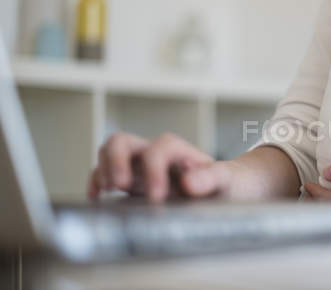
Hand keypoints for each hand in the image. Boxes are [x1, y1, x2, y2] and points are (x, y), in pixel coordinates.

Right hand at [88, 132, 262, 201]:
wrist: (226, 189)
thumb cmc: (225, 183)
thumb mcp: (226, 180)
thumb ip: (211, 178)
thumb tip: (187, 183)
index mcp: (178, 150)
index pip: (159, 149)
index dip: (154, 170)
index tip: (157, 197)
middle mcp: (154, 154)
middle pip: (123, 140)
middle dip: (116, 160)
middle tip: (119, 185)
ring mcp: (139, 166)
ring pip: (109, 152)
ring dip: (103, 168)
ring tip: (108, 190)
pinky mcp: (130, 181)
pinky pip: (104, 173)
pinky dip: (96, 181)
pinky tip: (97, 197)